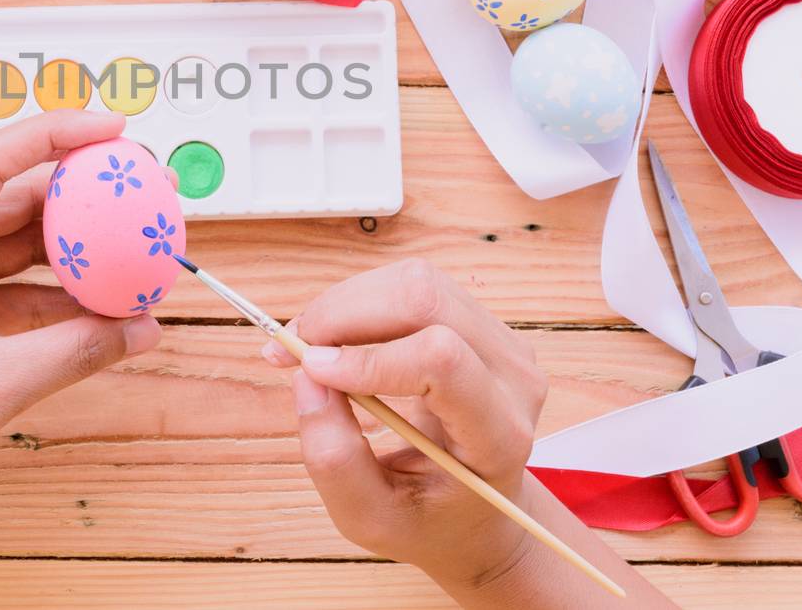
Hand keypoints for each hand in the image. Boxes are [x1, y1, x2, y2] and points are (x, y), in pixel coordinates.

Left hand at [0, 110, 162, 516]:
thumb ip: (76, 350)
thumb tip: (142, 328)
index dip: (53, 134)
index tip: (111, 129)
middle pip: (11, 197)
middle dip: (79, 194)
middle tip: (140, 191)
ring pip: (18, 245)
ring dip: (75, 251)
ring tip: (134, 252)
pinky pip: (15, 287)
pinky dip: (58, 296)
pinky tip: (105, 309)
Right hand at [263, 259, 548, 590]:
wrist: (473, 510)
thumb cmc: (425, 520)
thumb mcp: (369, 518)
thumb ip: (334, 459)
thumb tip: (307, 377)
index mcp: (498, 435)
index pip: (443, 362)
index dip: (368, 358)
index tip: (308, 370)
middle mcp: (513, 377)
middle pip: (426, 301)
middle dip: (343, 313)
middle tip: (288, 348)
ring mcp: (502, 342)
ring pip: (414, 282)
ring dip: (345, 304)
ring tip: (306, 346)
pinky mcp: (478, 322)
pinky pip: (411, 285)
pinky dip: (359, 302)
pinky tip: (335, 339)